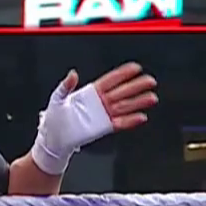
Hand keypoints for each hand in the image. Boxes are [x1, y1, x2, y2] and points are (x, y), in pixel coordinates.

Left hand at [31, 64, 158, 174]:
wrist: (54, 138)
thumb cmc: (54, 118)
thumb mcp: (57, 98)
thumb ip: (66, 86)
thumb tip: (73, 74)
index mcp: (91, 92)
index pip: (111, 80)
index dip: (123, 74)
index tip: (136, 68)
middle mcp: (101, 102)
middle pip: (123, 92)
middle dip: (136, 86)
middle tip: (150, 81)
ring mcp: (104, 114)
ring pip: (125, 106)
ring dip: (139, 102)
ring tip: (152, 97)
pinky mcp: (104, 127)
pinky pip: (120, 123)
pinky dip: (131, 121)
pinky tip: (141, 117)